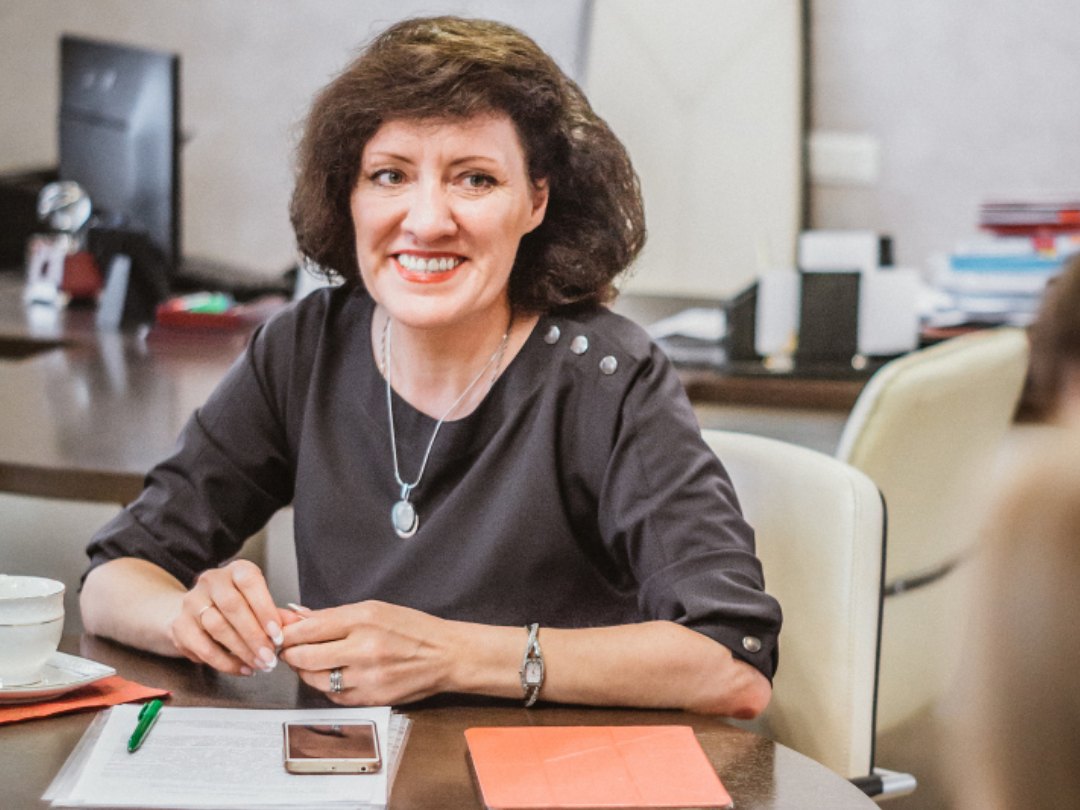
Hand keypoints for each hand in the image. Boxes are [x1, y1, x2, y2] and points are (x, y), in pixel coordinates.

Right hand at [170, 559, 301, 675]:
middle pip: (232, 607)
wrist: (194, 614)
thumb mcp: (258, 604)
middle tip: (270, 656)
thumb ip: (276, 614)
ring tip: (259, 664)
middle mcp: (211, 581)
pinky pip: (202, 647)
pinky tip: (241, 668)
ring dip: (241, 650)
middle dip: (254, 636)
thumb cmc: (235, 607)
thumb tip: (297, 624)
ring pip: (217, 627)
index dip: (265, 609)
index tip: (277, 634)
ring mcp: (192, 602)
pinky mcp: (179, 626)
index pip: (250, 583)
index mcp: (236, 570)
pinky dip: (225, 662)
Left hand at [279, 600, 452, 704]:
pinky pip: (333, 696)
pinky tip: (334, 674)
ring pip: (314, 680)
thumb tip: (297, 617)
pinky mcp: (370, 698)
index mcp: (364, 620)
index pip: (308, 629)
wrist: (446, 655)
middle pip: (304, 657)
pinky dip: (326, 686)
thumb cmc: (413, 629)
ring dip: (305, 671)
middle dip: (290, 653)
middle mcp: (363, 649)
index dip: (287, 633)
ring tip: (312, 661)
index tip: (281, 633)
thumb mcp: (374, 609)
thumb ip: (333, 616)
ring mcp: (366, 677)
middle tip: (289, 649)